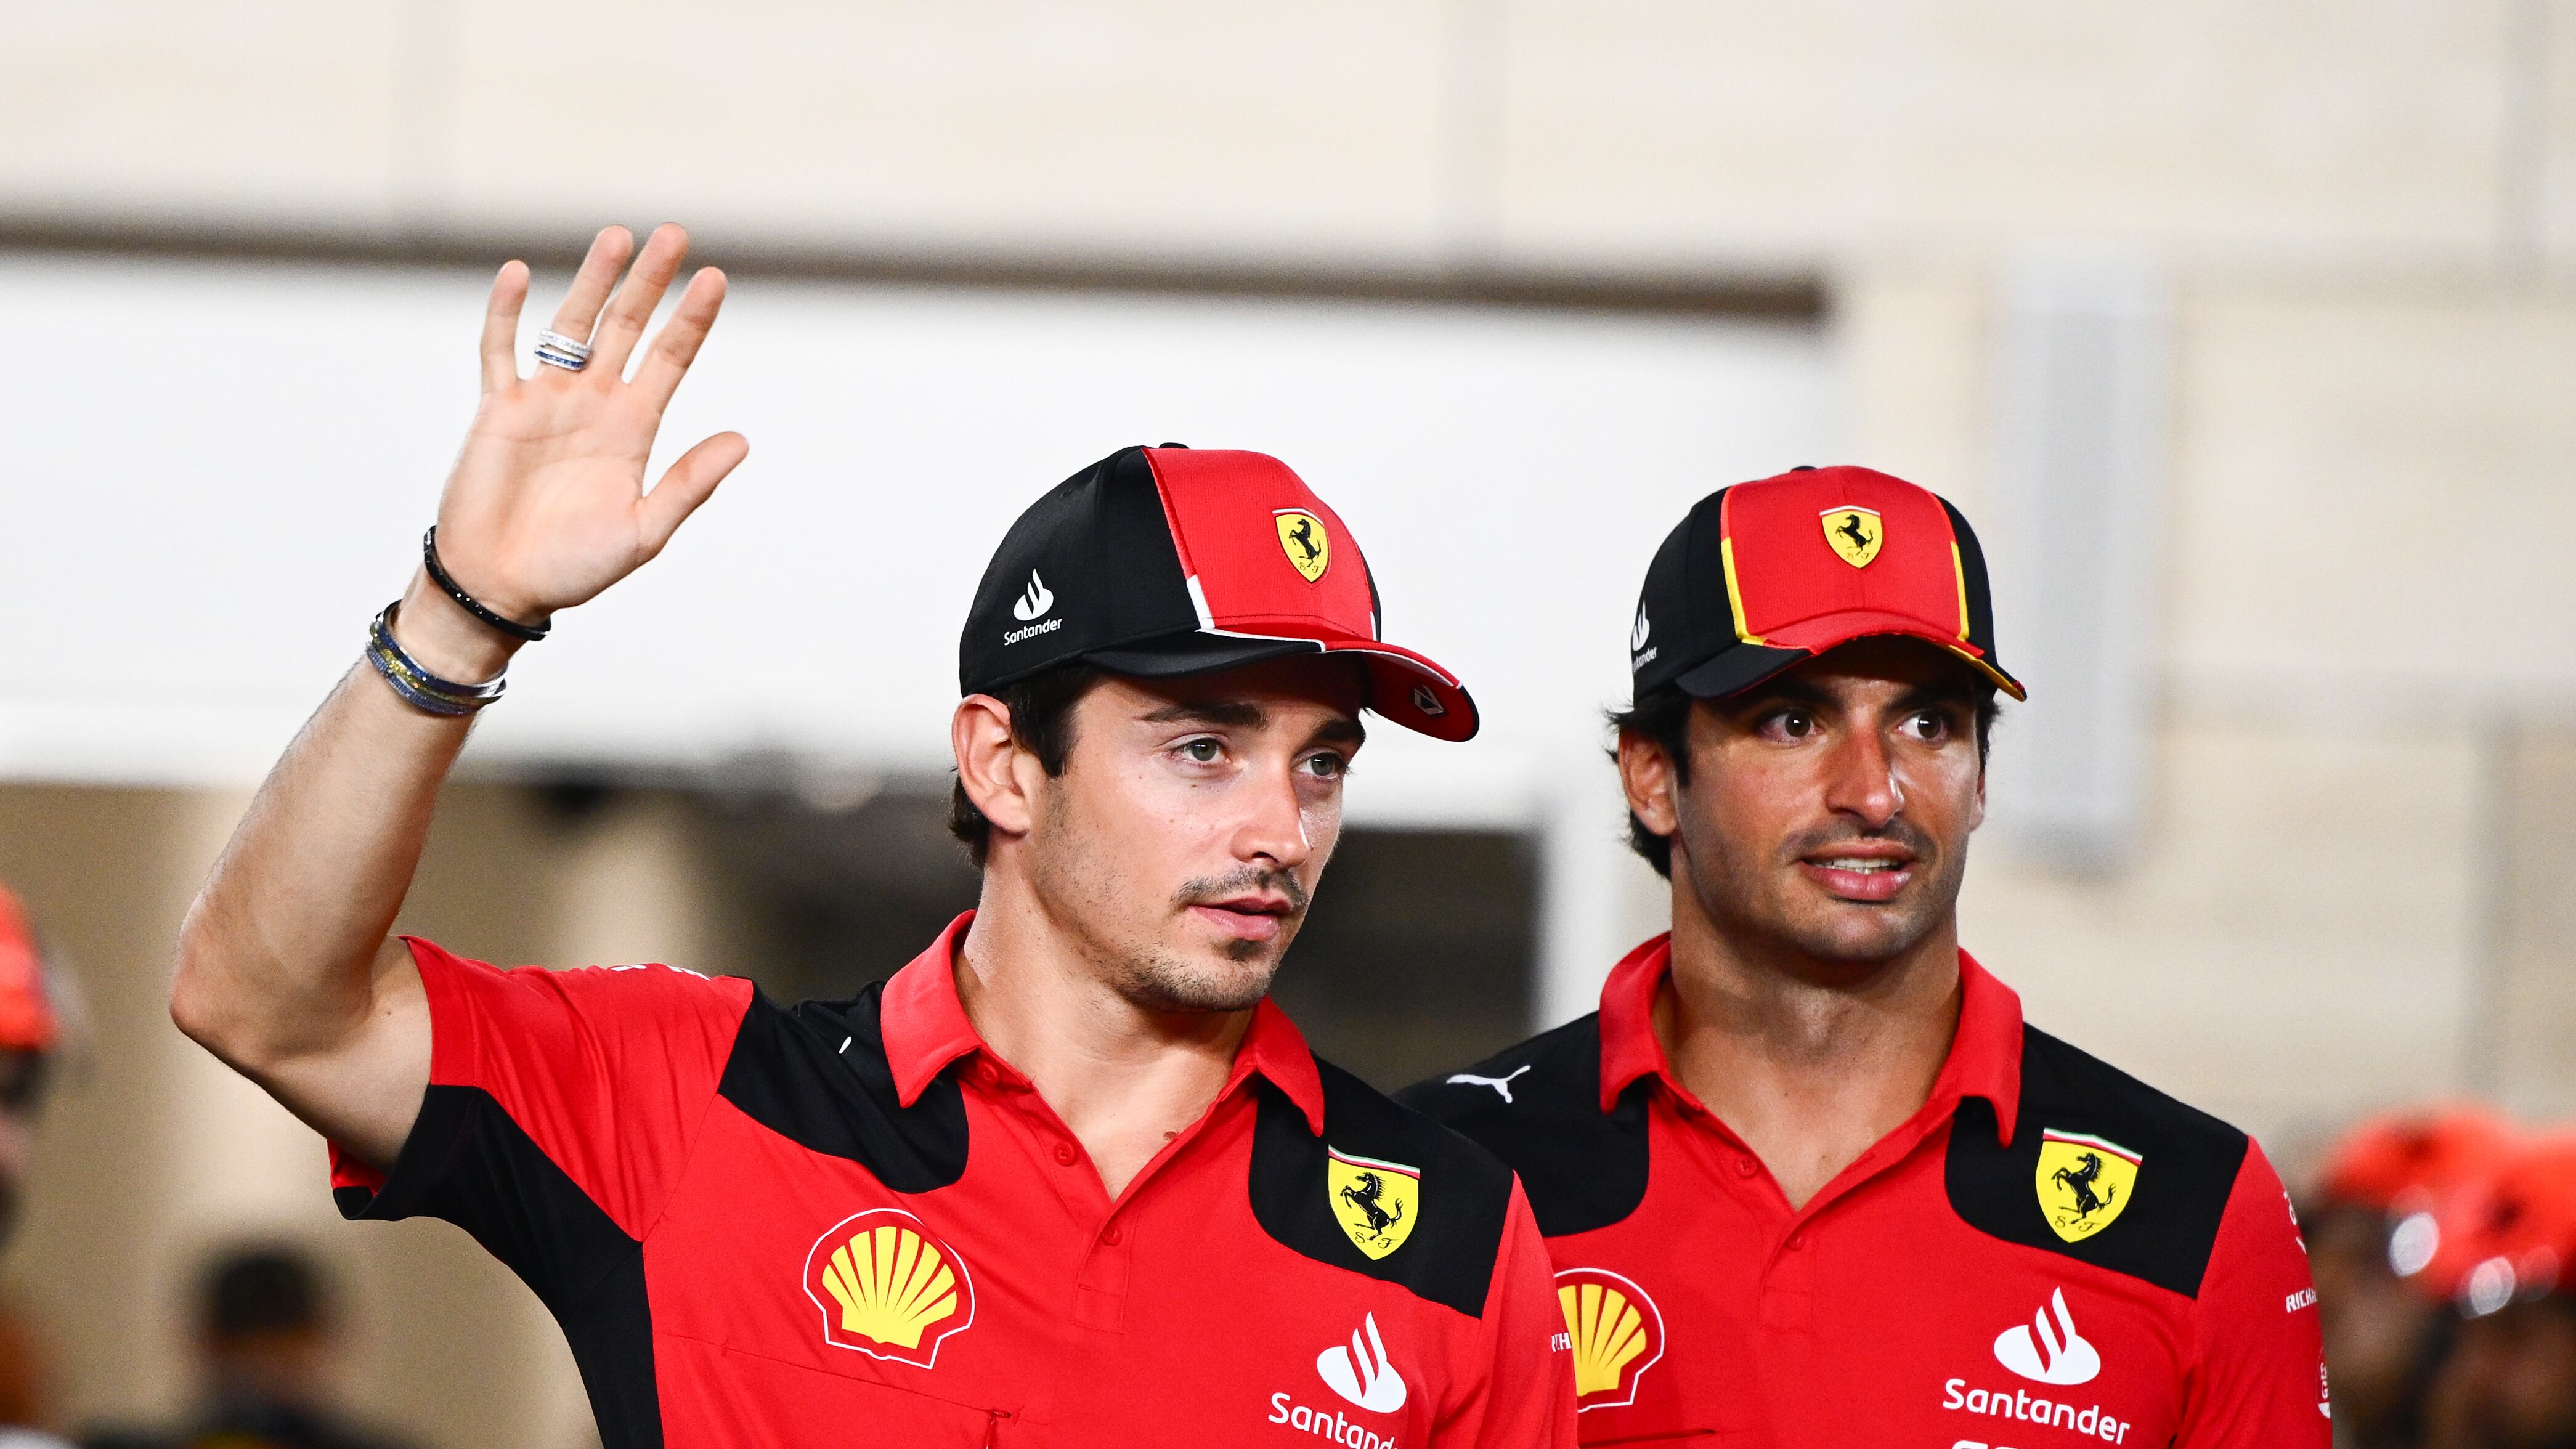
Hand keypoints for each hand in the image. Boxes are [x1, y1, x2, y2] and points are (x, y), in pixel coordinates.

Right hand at [413, 224, 746, 659]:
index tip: (715, 279)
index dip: (691, 319)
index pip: (670, 359)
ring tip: (618, 237)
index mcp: (635, 428)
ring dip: (593, 282)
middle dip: (650, 282)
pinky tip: (519, 273)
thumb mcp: (645, 530)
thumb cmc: (575, 567)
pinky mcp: (498, 408)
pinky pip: (499, 349)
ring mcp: (545, 400)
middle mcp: (594, 403)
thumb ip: (690, 483)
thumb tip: (742, 441)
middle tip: (674, 234)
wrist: (503, 586)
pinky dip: (505, 312)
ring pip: (571, 325)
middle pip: (627, 328)